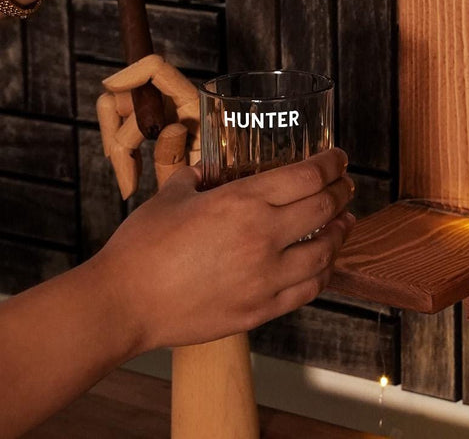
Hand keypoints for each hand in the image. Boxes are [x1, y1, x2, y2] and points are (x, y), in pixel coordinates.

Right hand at [90, 149, 355, 352]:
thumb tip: (208, 165)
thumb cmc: (141, 247)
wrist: (122, 304)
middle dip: (342, 193)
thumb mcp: (172, 194)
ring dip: (340, 233)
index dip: (333, 164)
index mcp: (243, 201)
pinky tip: (324, 264)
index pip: (309, 176)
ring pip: (325, 252)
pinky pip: (306, 290)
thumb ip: (198, 175)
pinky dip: (323, 273)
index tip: (339, 158)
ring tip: (344, 223)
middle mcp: (262, 236)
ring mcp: (264, 277)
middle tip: (345, 186)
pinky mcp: (258, 310)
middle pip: (325, 208)